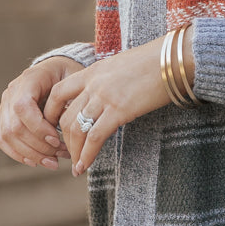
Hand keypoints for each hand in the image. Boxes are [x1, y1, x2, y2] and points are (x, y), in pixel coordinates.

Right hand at [0, 56, 81, 168]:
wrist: (57, 70)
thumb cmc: (70, 76)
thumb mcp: (75, 82)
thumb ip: (70, 101)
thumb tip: (69, 127)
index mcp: (29, 79)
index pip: (22, 107)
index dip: (38, 128)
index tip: (58, 140)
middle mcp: (11, 92)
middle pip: (14, 126)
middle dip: (38, 146)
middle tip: (60, 155)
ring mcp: (5, 105)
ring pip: (7, 136)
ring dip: (30, 154)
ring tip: (53, 163)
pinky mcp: (4, 118)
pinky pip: (3, 140)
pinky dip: (18, 154)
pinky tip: (36, 162)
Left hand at [43, 35, 184, 175]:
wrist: (174, 59)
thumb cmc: (155, 62)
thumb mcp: (122, 66)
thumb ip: (108, 80)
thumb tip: (106, 96)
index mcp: (92, 71)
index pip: (58, 92)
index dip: (51, 113)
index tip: (55, 128)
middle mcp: (93, 84)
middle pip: (65, 116)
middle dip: (64, 140)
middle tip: (70, 153)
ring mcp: (104, 97)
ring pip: (77, 129)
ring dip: (75, 151)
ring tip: (77, 166)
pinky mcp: (119, 110)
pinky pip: (95, 137)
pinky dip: (87, 154)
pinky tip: (85, 165)